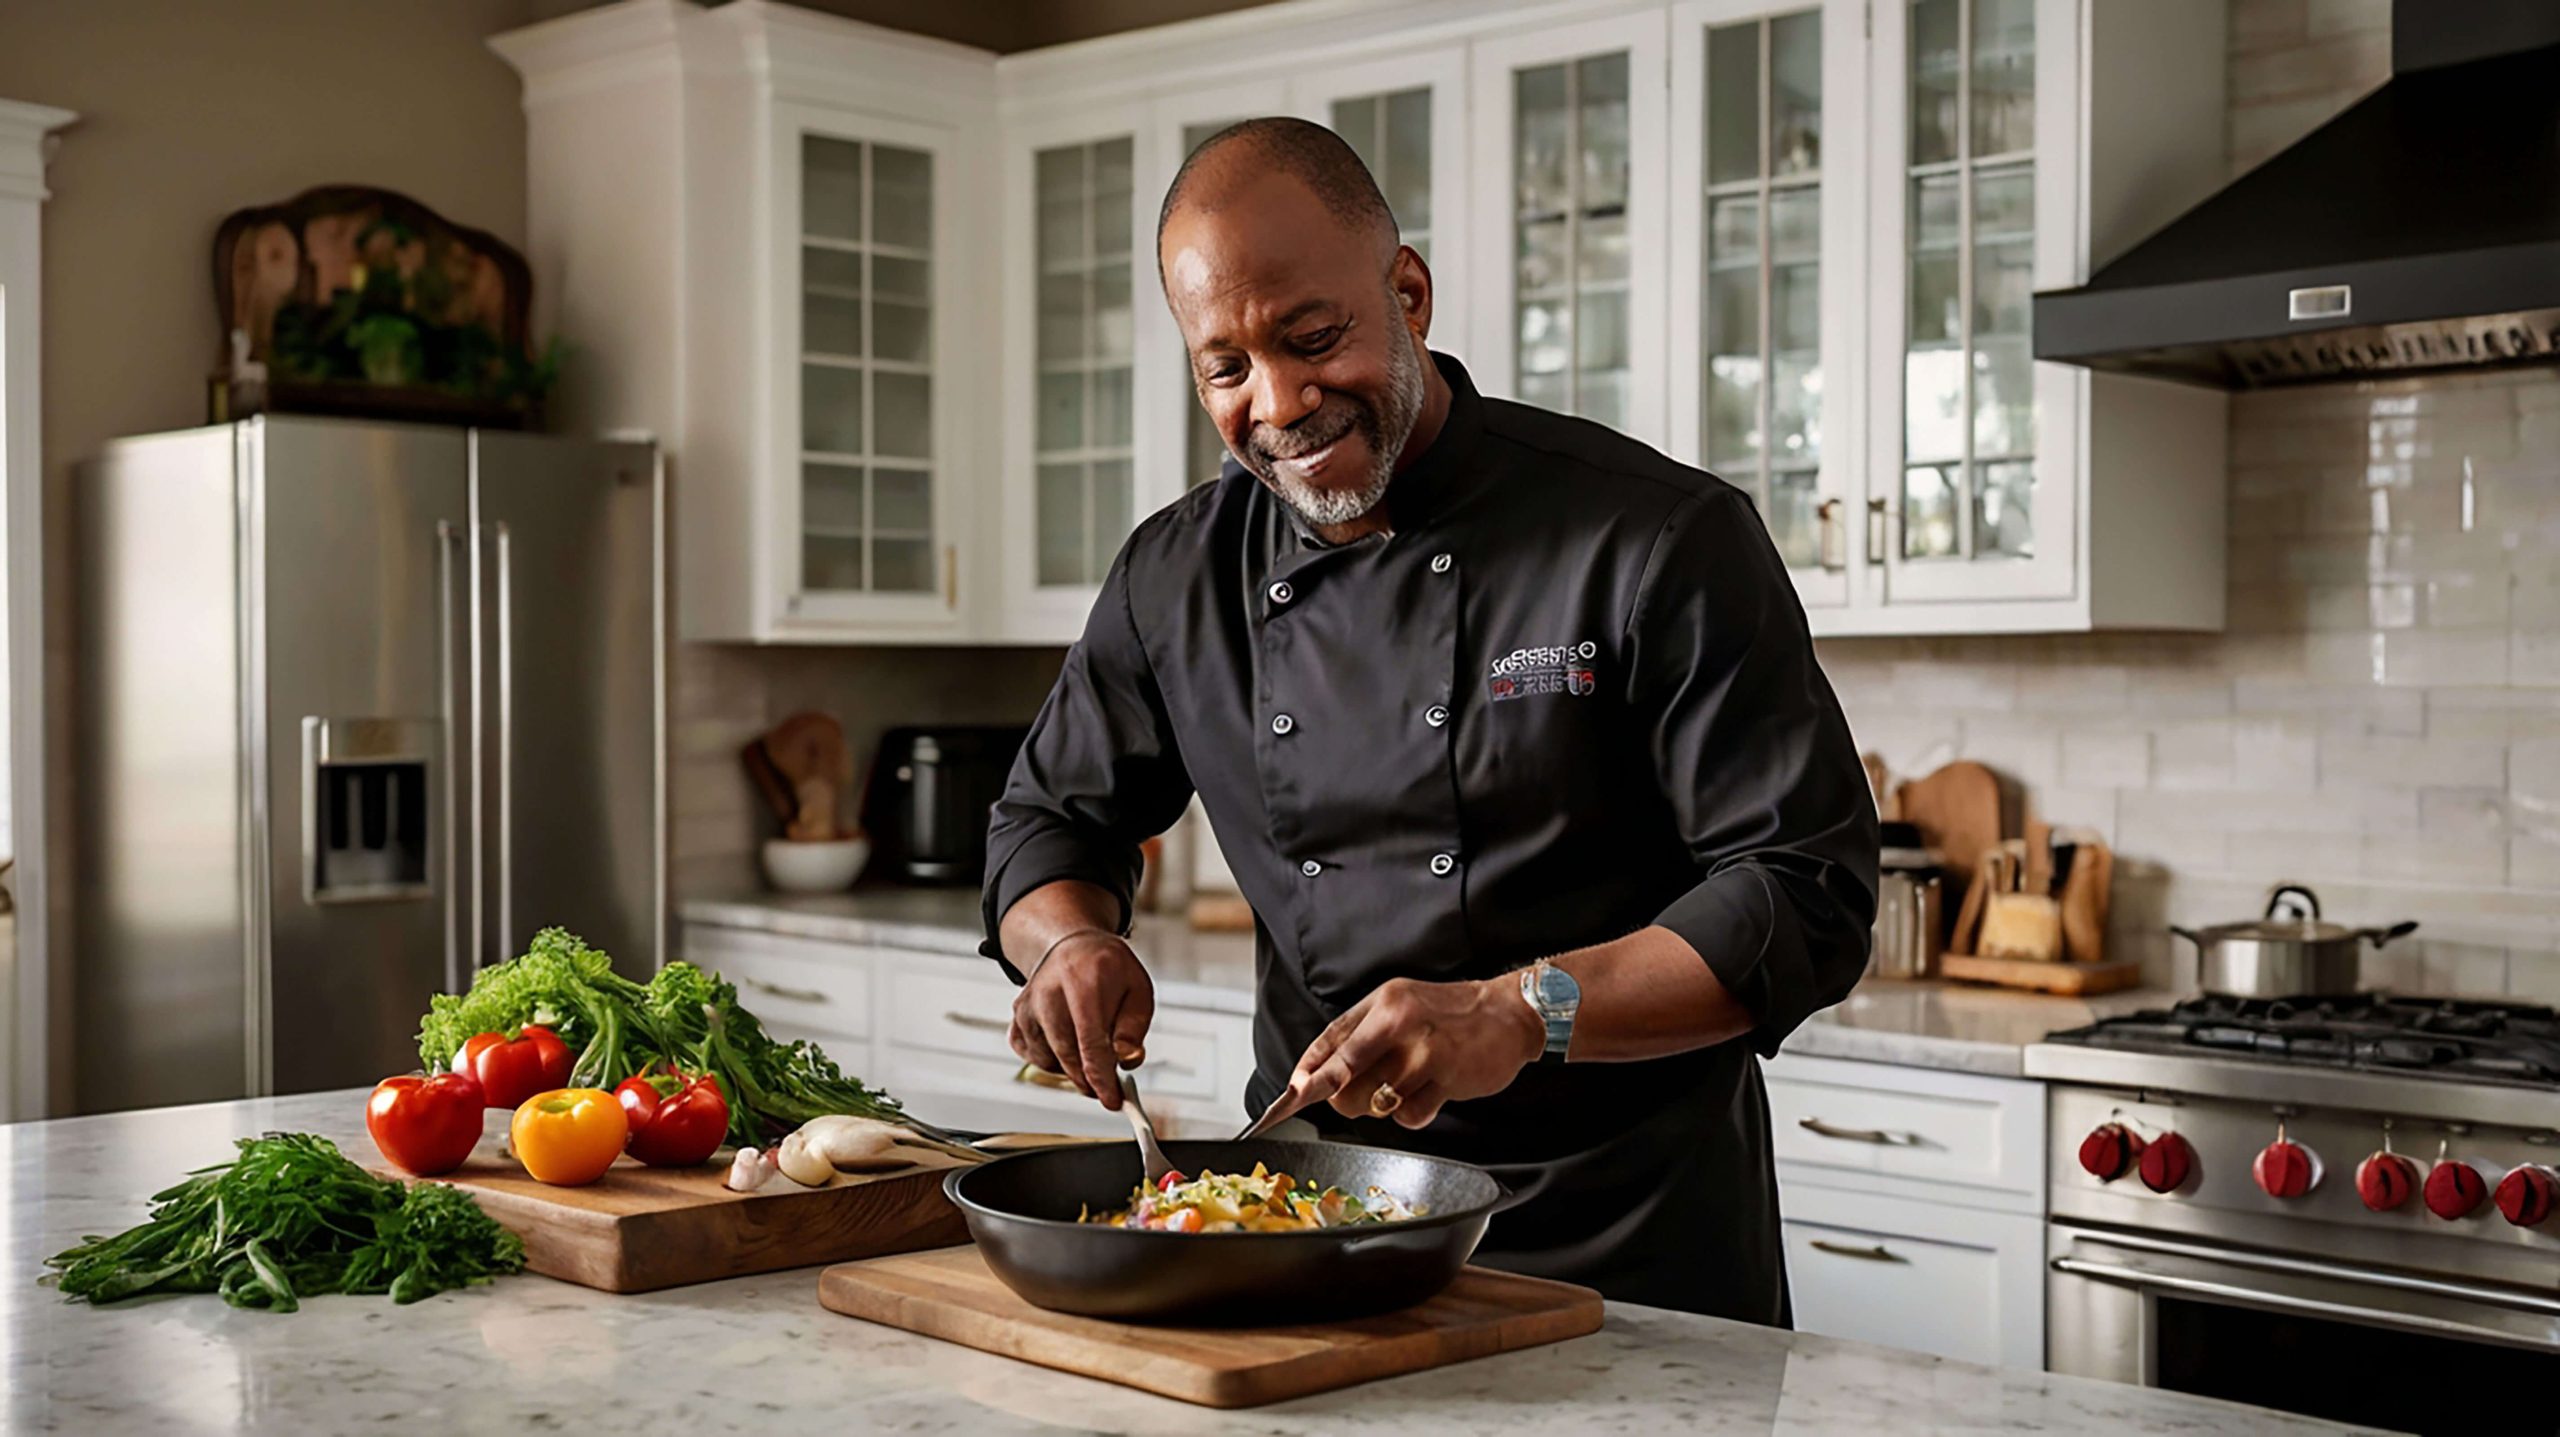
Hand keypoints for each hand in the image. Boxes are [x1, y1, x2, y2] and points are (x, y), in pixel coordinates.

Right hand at [1009, 932, 1152, 1109]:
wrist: (1074, 946)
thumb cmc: (1109, 970)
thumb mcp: (1138, 990)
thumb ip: (1134, 1028)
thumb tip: (1126, 1060)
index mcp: (1084, 979)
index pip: (1090, 1040)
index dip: (1101, 1076)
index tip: (1112, 1099)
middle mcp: (1048, 989)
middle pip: (1065, 1052)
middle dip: (1088, 1080)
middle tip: (1106, 1089)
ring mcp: (1028, 1003)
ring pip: (1047, 1058)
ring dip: (1071, 1068)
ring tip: (1090, 1052)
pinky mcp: (1017, 1015)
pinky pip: (1032, 1054)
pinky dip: (1051, 1061)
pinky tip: (1068, 1046)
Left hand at [1281, 976, 1544, 1129]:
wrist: (1508, 1013)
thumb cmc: (1447, 1014)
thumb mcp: (1399, 1006)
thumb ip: (1359, 1036)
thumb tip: (1316, 1076)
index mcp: (1382, 1004)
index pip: (1329, 1042)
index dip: (1307, 1073)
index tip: (1292, 1095)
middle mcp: (1398, 1023)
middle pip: (1342, 1081)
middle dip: (1342, 1097)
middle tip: (1363, 1091)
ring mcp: (1423, 1051)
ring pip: (1373, 1103)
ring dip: (1381, 1105)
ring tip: (1405, 1085)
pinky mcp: (1447, 1078)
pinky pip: (1408, 1116)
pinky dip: (1412, 1114)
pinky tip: (1428, 1093)